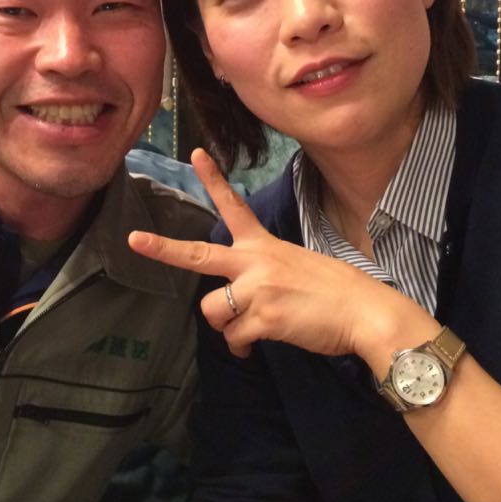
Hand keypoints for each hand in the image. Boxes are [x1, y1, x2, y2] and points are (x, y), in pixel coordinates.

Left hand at [128, 149, 430, 364]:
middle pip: (197, 255)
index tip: (195, 154)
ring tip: (247, 331)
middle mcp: (254, 262)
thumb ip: (265, 275)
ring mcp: (256, 288)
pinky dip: (242, 347)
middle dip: (163, 249)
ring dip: (226, 326)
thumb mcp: (299, 266)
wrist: (364, 310)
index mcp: (264, 245)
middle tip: (135, 241)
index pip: (233, 206)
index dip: (213, 179)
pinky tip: (257, 345)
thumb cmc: (338, 291)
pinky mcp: (262, 316)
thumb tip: (244, 303)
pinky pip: (234, 338)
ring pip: (212, 311)